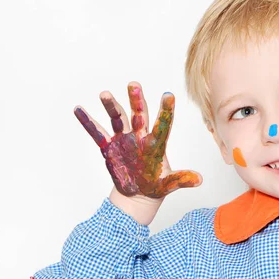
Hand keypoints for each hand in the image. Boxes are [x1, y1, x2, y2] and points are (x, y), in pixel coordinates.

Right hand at [74, 82, 202, 198]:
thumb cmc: (155, 186)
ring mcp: (124, 140)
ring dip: (111, 106)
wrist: (138, 195)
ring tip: (105, 93)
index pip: (163, 125)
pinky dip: (88, 122)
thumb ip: (181, 179)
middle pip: (139, 114)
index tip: (169, 95)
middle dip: (136, 100)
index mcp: (155, 145)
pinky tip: (79, 110)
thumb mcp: (168, 184)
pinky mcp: (109, 148)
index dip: (166, 111)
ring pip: (118, 118)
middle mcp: (140, 137)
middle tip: (134, 84)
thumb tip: (199, 180)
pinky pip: (97, 133)